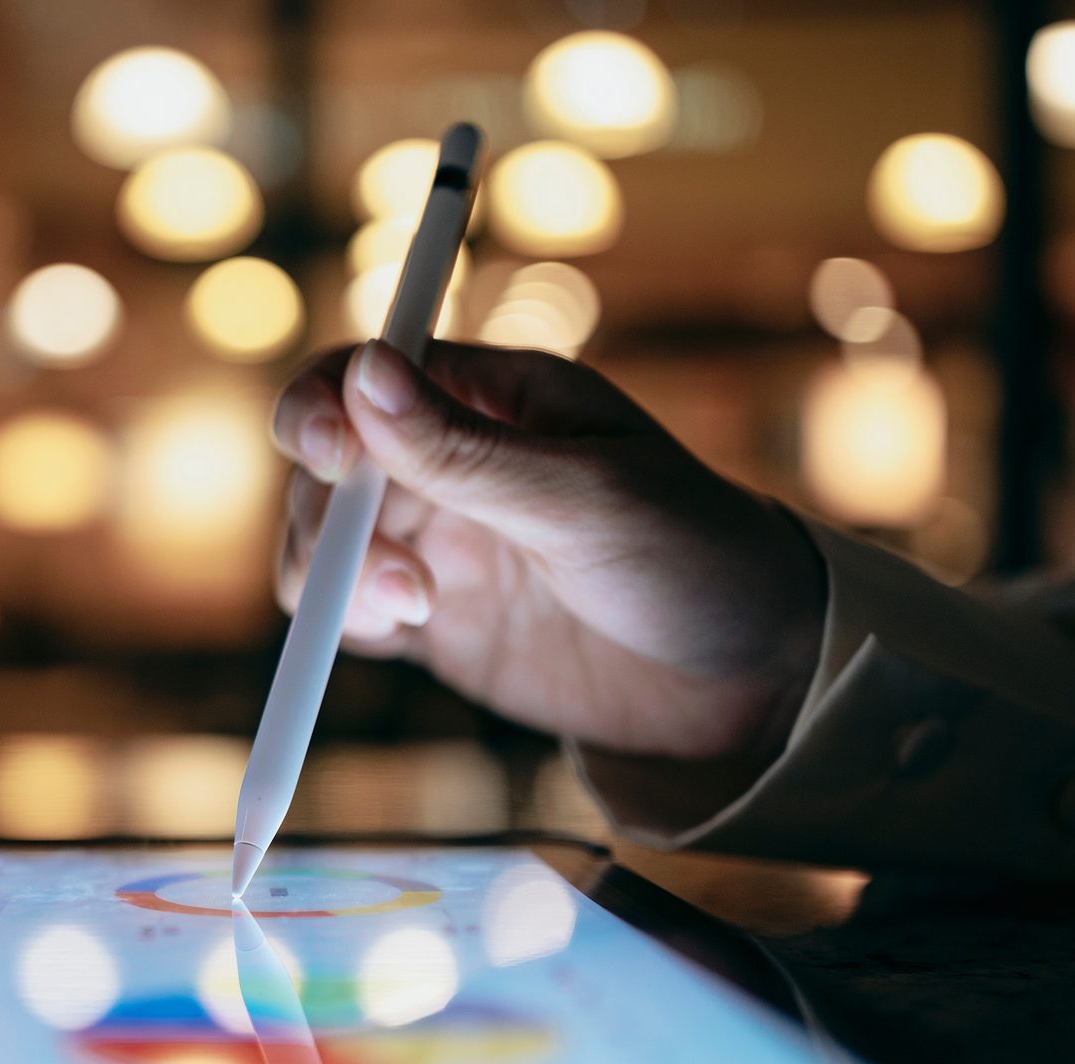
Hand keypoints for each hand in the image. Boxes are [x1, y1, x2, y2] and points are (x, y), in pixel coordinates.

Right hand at [273, 339, 826, 770]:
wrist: (751, 681)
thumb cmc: (696, 558)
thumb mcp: (586, 498)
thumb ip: (463, 451)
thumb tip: (361, 371)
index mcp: (495, 398)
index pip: (367, 373)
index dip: (324, 405)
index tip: (325, 454)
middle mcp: (451, 461)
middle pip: (328, 464)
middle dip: (333, 517)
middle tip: (401, 583)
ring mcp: (439, 540)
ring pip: (325, 541)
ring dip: (335, 574)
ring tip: (416, 611)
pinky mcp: (434, 618)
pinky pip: (350, 609)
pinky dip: (346, 621)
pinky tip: (399, 632)